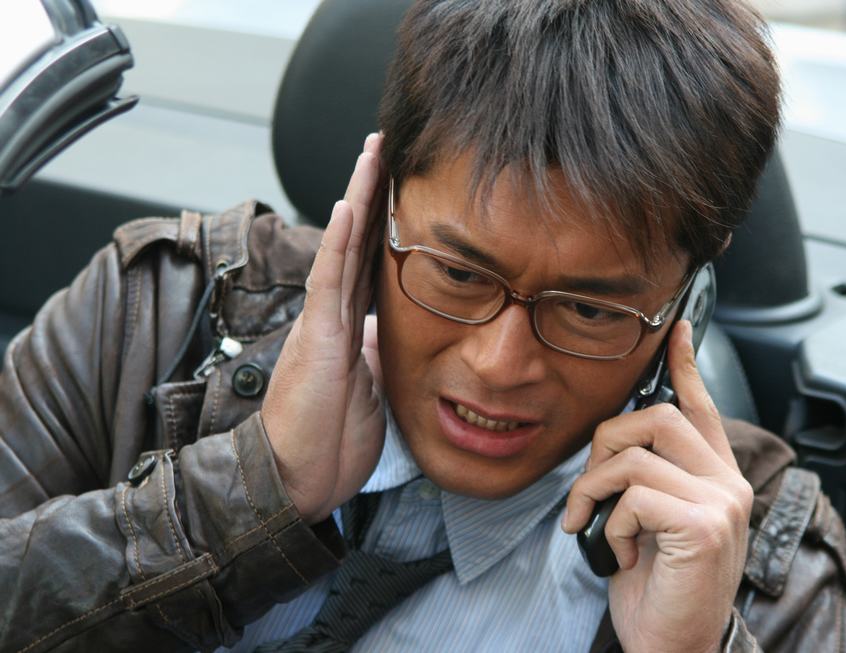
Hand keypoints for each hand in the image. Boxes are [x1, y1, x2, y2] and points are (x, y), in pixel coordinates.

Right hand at [261, 134, 386, 523]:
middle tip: (387, 143)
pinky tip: (349, 203)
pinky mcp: (318, 337)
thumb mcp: (368, 390)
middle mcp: (334, 314)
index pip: (370, 260)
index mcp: (349, 326)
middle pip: (357, 239)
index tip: (403, 183)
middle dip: (373, 190)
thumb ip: (374, 354)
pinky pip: (329, 280)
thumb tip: (387, 334)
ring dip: (359, 196)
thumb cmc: (328, 440)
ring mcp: (323, 321)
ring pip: (343, 245)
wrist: (297, 479)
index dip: (385, 221)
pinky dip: (339, 241)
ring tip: (372, 151)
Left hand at [562, 321, 752, 652]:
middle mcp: (727, 483)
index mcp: (715, 477)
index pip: (701, 407)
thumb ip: (647, 479)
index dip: (686, 365)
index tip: (676, 330)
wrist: (674, 643)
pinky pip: (631, 497)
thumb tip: (614, 443)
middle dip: (606, 442)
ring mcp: (721, 503)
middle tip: (589, 487)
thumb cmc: (657, 585)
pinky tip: (619, 554)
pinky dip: (607, 525)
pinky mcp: (703, 526)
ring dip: (593, 489)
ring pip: (634, 456)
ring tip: (590, 524)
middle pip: (658, 417)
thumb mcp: (650, 522)